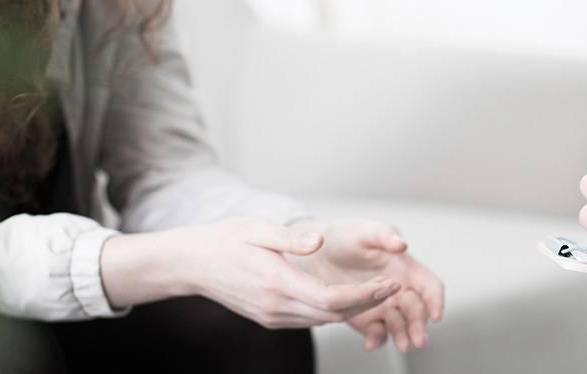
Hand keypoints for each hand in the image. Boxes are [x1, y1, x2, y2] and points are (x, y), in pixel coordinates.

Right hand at [100, 218, 401, 328]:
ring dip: (353, 309)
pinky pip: (309, 319)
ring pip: (323, 320)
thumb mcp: (256, 229)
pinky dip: (332, 311)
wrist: (191, 264)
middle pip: (333, 314)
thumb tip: (319, 240)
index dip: (364, 295)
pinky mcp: (270, 318)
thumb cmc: (224, 240)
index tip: (389, 283)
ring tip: (380, 293)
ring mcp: (272, 316)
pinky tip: (349, 298)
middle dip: (368, 302)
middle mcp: (276, 306)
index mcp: (276, 282)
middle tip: (395, 288)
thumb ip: (290, 237)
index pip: (331, 298)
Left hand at [290, 219, 444, 351]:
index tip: (436, 316)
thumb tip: (403, 245)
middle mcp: (399, 290)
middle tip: (418, 339)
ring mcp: (383, 306)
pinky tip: (370, 343)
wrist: (317, 252)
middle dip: (419, 325)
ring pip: (400, 326)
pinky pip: (377, 332)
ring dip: (403, 336)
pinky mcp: (365, 318)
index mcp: (406, 268)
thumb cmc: (346, 236)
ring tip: (402, 345)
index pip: (430, 287)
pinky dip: (376, 339)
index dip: (435, 301)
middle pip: (417, 311)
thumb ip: (385, 235)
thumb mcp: (366, 230)